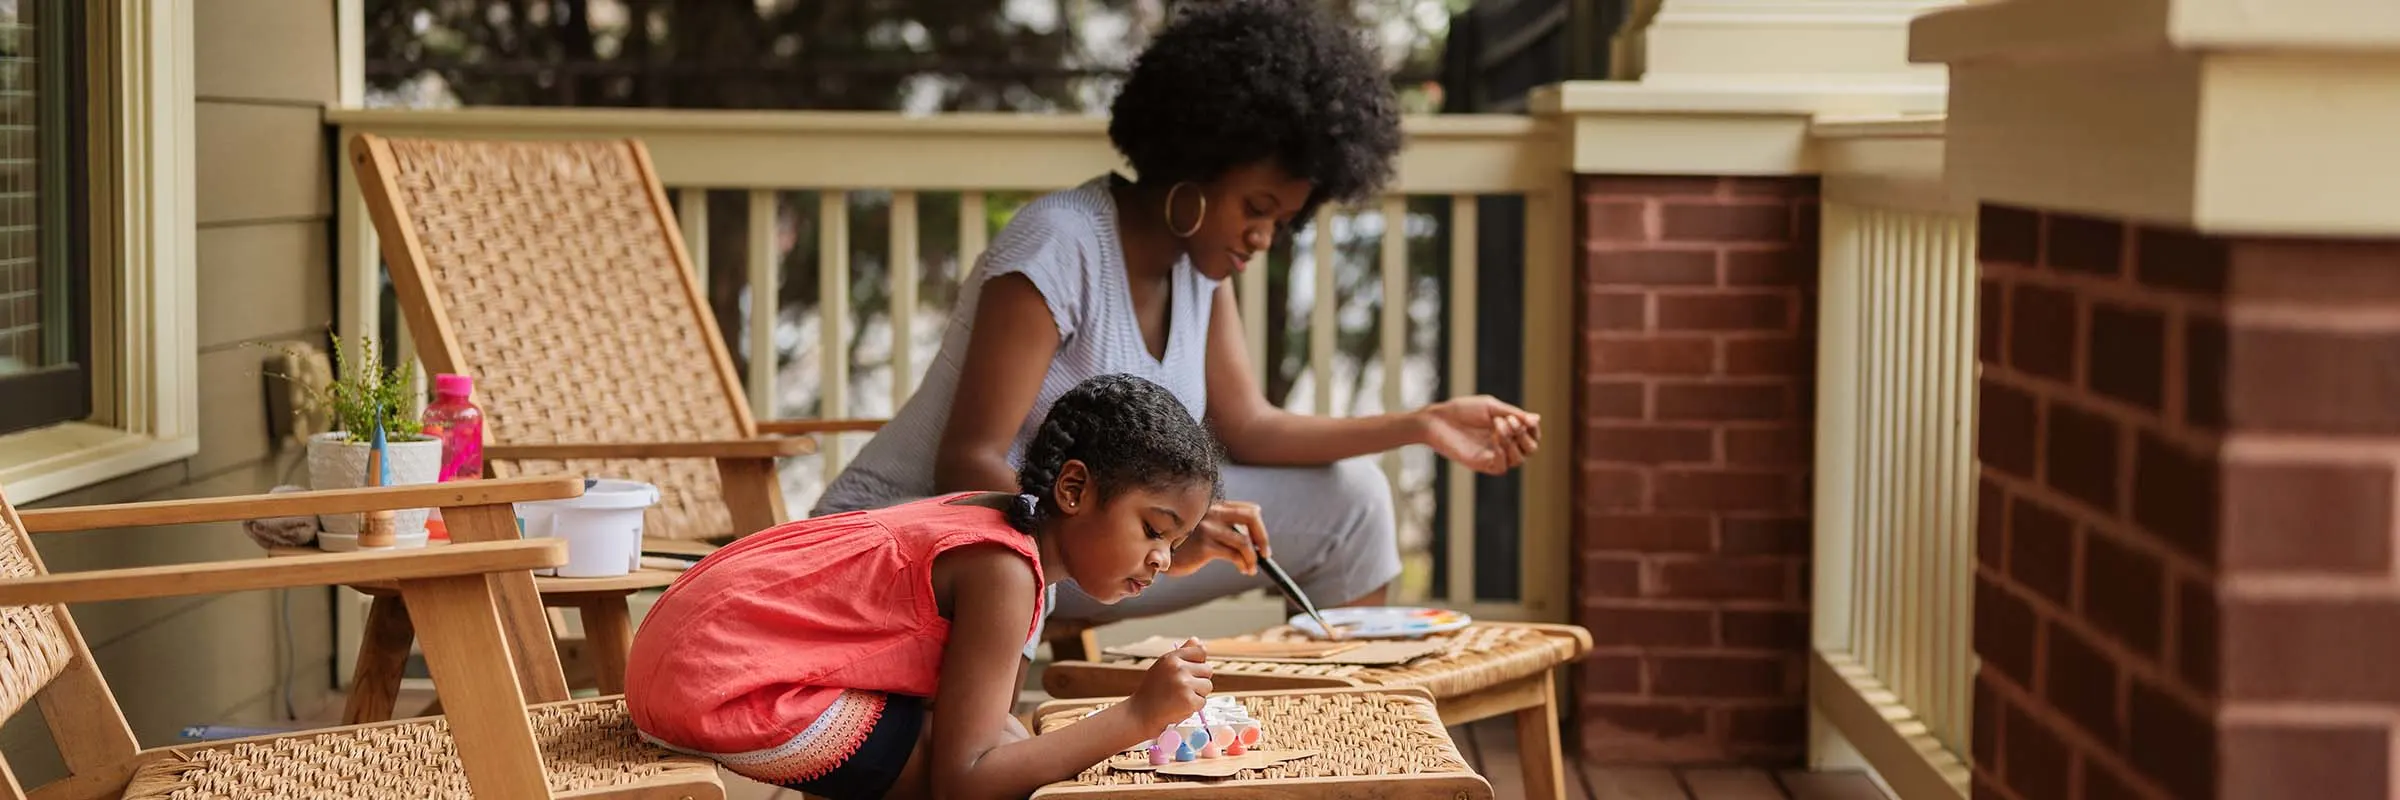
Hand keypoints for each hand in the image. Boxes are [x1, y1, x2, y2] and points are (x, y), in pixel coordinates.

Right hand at [1127, 638, 1212, 728]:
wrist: (1140, 713)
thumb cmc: (1152, 690)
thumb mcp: (1163, 666)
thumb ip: (1182, 654)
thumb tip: (1197, 640)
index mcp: (1172, 658)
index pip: (1200, 652)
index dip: (1198, 663)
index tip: (1189, 672)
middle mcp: (1178, 668)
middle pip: (1207, 670)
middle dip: (1199, 680)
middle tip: (1182, 689)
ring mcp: (1184, 684)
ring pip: (1207, 686)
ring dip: (1198, 694)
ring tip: (1180, 698)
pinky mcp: (1188, 701)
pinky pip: (1202, 701)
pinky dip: (1194, 707)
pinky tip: (1179, 707)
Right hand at [1167, 500, 1271, 576]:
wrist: (1155, 553)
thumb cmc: (1180, 543)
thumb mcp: (1202, 529)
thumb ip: (1221, 527)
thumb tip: (1251, 541)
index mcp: (1214, 505)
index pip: (1248, 509)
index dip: (1259, 527)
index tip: (1261, 542)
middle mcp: (1212, 512)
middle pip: (1251, 517)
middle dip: (1263, 537)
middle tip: (1265, 554)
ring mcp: (1208, 527)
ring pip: (1244, 541)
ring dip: (1253, 558)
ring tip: (1251, 568)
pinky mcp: (1204, 545)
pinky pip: (1234, 555)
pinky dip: (1244, 564)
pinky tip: (1243, 570)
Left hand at [1418, 395, 1541, 475]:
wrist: (1437, 419)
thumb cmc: (1462, 410)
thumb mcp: (1491, 407)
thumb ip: (1513, 414)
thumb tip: (1537, 418)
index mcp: (1507, 430)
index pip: (1531, 436)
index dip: (1534, 429)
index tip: (1525, 418)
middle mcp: (1502, 445)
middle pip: (1530, 450)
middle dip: (1523, 434)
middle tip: (1508, 421)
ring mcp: (1492, 455)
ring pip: (1518, 460)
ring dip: (1513, 441)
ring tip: (1498, 426)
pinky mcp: (1481, 464)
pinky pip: (1501, 467)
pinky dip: (1503, 453)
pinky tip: (1495, 440)